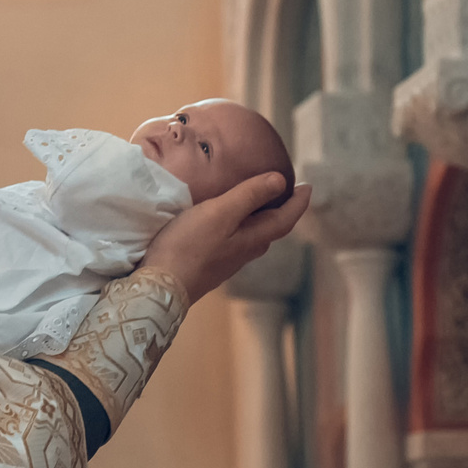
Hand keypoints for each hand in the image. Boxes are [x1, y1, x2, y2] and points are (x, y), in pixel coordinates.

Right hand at [138, 172, 311, 302]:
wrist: (159, 286)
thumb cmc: (189, 246)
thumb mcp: (220, 213)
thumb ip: (249, 196)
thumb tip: (281, 181)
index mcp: (252, 239)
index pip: (285, 220)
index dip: (298, 202)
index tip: (308, 186)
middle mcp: (244, 253)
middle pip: (271, 230)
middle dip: (282, 210)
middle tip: (285, 192)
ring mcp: (226, 262)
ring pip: (253, 238)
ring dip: (261, 220)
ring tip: (258, 204)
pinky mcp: (209, 265)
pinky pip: (234, 242)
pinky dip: (240, 227)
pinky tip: (226, 223)